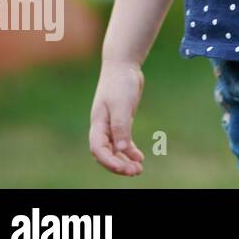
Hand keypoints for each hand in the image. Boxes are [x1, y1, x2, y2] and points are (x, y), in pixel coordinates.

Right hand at [89, 59, 145, 175]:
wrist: (123, 66)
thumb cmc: (120, 83)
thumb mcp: (122, 105)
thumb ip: (121, 127)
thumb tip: (122, 150)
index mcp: (98, 123)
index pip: (98, 149)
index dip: (109, 161)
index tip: (124, 168)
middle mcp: (102, 127)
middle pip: (106, 153)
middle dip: (118, 165)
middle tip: (135, 172)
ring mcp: (112, 124)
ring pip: (116, 149)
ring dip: (125, 160)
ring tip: (138, 170)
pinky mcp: (122, 120)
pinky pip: (124, 141)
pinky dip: (130, 150)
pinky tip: (139, 157)